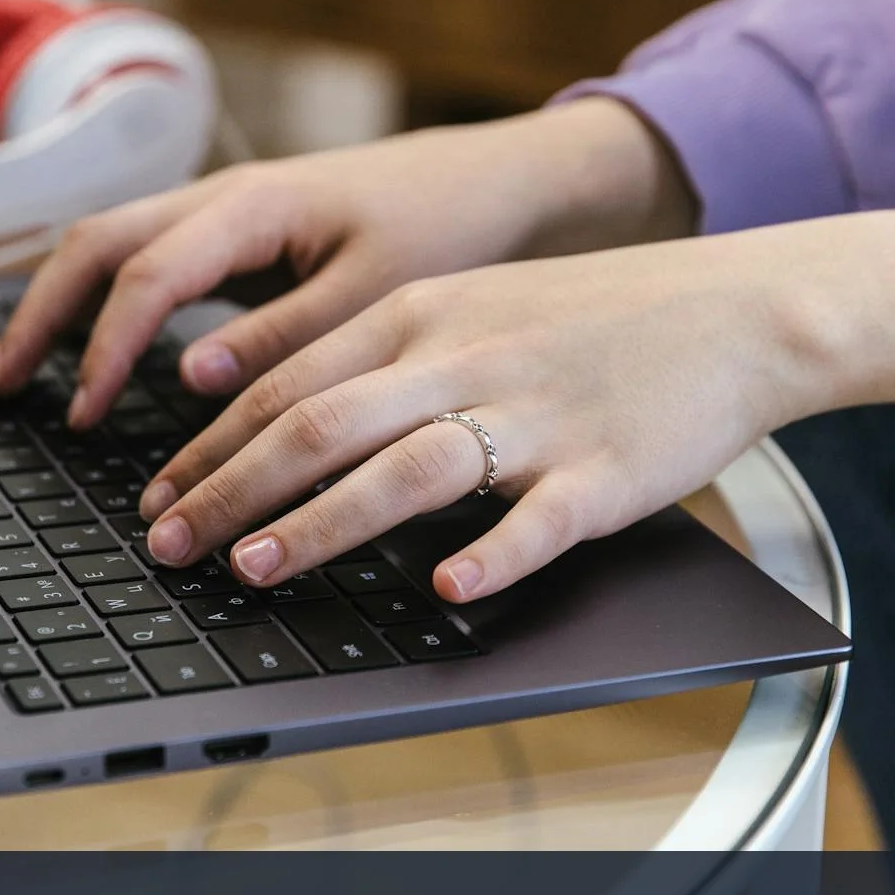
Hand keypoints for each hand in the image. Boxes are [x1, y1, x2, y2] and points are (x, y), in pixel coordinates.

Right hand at [0, 98, 692, 426]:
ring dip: (61, 305)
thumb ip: (287, 337)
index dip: (105, 348)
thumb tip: (190, 378)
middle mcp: (225, 197)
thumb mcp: (379, 292)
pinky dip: (107, 303)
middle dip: (40, 315)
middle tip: (1, 388)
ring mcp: (228, 211)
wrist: (502, 180)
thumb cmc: (450, 226)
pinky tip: (98, 349)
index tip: (82, 416)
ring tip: (21, 373)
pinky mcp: (243, 234)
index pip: (144, 274)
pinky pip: (149, 258)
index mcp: (253, 204)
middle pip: (94, 243)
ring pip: (112, 244)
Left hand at [136, 199, 894, 600]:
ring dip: (318, 522)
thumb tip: (281, 411)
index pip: (289, 383)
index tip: (158, 495)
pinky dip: (487, 555)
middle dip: (226, 489)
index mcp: (424, 315)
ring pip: (405, 470)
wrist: (735, 309)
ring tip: (253, 566)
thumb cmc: (595, 317)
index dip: (211, 447)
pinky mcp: (603, 472)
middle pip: (320, 425)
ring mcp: (534, 416)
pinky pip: (537, 520)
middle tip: (165, 546)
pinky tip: (444, 589)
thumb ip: (382, 353)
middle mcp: (464, 358)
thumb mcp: (472, 305)